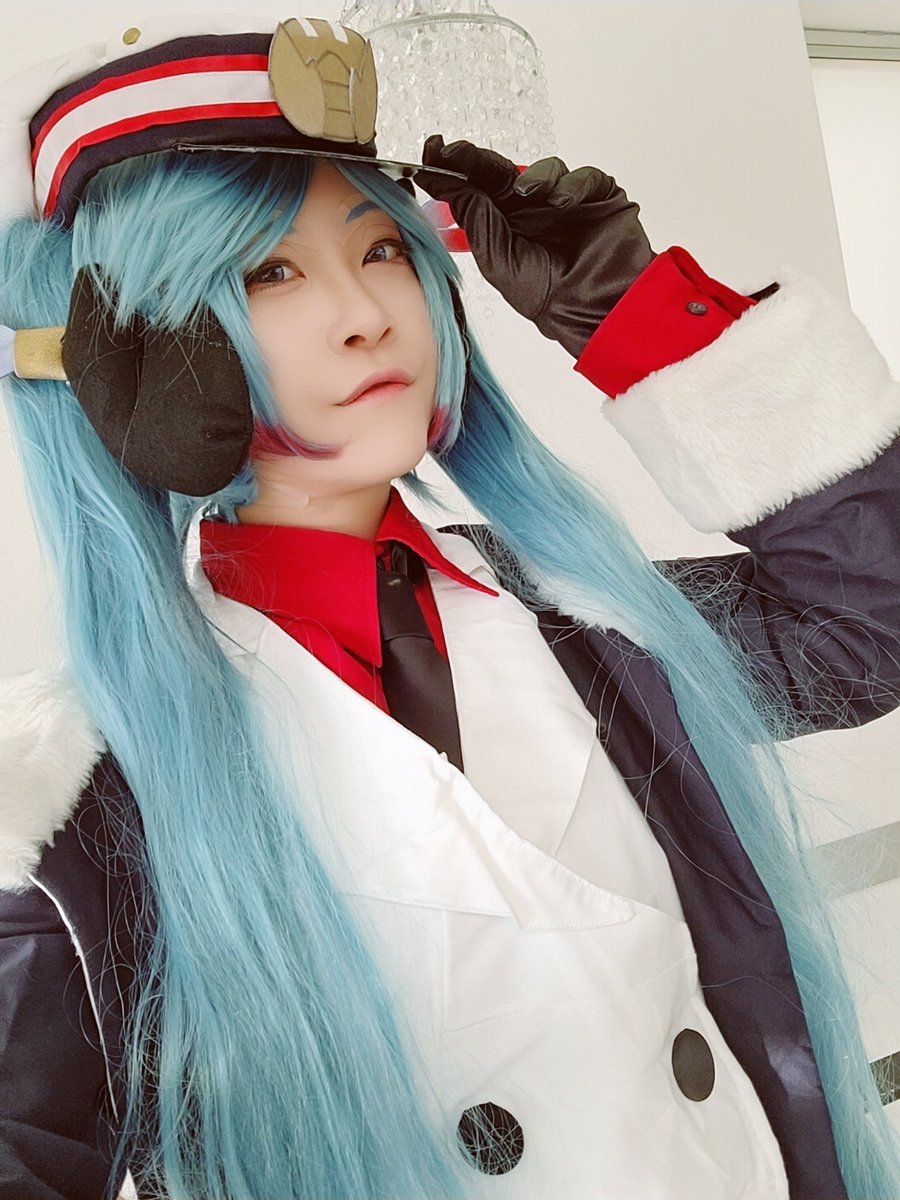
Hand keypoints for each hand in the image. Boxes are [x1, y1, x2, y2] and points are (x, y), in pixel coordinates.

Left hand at [414, 135, 654, 357]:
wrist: (595, 308)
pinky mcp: (596, 196)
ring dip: (532, 177)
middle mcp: (530, 211)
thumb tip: (451, 188)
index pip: (474, 192)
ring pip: (541, 170)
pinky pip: (581, 177)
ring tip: (525, 193)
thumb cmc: (549, 297)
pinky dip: (569, 185)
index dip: (451, 173)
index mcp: (504, 227)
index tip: (430, 155)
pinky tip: (562, 203)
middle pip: (499, 173)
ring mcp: (563, 201)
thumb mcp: (498, 261)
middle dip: (475, 160)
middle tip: (454, 151)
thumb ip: (476, 221)